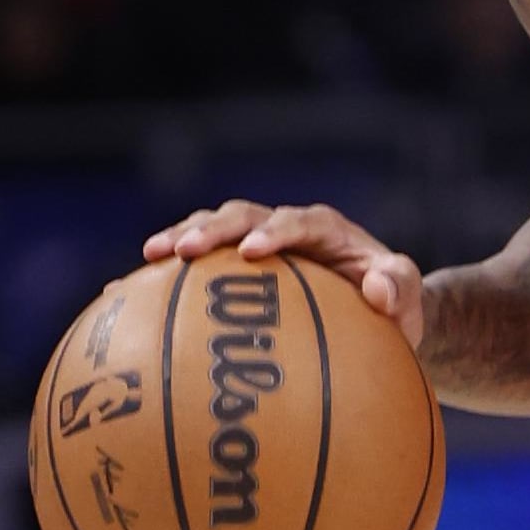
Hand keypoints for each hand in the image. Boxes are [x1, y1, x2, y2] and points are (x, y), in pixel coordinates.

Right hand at [145, 200, 423, 347]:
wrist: (373, 314)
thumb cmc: (392, 307)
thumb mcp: (407, 299)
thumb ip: (401, 289)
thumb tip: (380, 290)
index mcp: (325, 230)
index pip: (297, 221)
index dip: (274, 230)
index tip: (252, 251)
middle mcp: (285, 228)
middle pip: (242, 215)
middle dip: (212, 228)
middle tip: (182, 250)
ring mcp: (255, 244)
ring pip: (212, 229)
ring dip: (181, 237)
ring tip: (148, 257)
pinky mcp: (232, 268)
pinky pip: (195, 267)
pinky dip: (163, 275)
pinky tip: (122, 295)